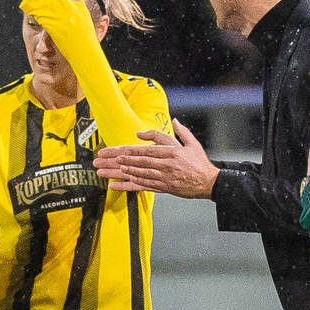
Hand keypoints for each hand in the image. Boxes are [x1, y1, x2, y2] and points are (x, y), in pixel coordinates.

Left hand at [95, 121, 215, 197]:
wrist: (209, 182)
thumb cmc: (200, 162)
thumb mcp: (191, 143)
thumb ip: (181, 132)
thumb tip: (174, 121)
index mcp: (169, 153)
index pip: (143, 151)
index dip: (126, 152)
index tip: (112, 152)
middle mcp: (164, 165)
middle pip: (136, 163)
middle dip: (116, 162)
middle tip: (100, 161)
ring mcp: (162, 178)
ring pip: (136, 175)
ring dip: (119, 173)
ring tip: (104, 172)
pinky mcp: (163, 188)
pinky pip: (143, 187)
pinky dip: (129, 186)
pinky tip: (117, 185)